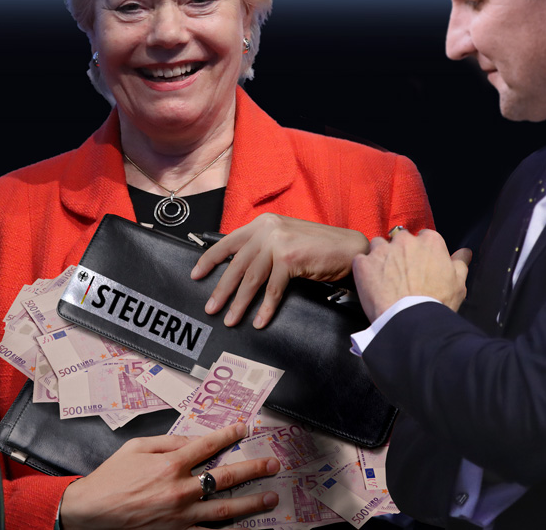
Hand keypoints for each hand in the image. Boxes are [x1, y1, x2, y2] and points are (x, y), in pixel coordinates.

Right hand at [58, 422, 280, 529]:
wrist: (91, 512)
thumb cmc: (111, 478)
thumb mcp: (136, 447)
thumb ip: (168, 441)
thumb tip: (194, 439)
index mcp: (169, 463)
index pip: (208, 445)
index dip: (230, 435)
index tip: (246, 429)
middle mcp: (179, 489)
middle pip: (225, 476)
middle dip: (253, 469)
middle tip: (273, 464)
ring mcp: (180, 514)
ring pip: (224, 508)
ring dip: (251, 502)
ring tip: (271, 497)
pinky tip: (244, 529)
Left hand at [191, 213, 368, 327]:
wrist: (349, 248)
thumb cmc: (318, 247)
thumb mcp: (285, 239)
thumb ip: (263, 247)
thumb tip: (239, 269)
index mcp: (262, 224)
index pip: (228, 242)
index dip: (210, 260)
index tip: (196, 275)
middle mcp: (267, 229)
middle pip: (236, 264)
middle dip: (221, 289)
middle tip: (210, 308)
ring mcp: (277, 242)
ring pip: (251, 279)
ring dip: (239, 303)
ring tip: (230, 319)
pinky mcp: (289, 258)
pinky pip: (272, 289)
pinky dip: (265, 308)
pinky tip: (259, 321)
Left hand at [351, 228, 471, 321]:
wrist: (411, 321)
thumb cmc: (437, 303)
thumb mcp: (458, 284)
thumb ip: (460, 263)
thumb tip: (465, 252)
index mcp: (429, 242)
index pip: (424, 238)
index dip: (421, 253)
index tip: (419, 266)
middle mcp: (405, 240)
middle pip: (400, 239)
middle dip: (400, 252)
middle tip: (401, 273)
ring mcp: (382, 250)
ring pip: (378, 246)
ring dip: (380, 257)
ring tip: (384, 278)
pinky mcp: (363, 263)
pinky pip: (360, 261)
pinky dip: (364, 270)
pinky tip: (371, 284)